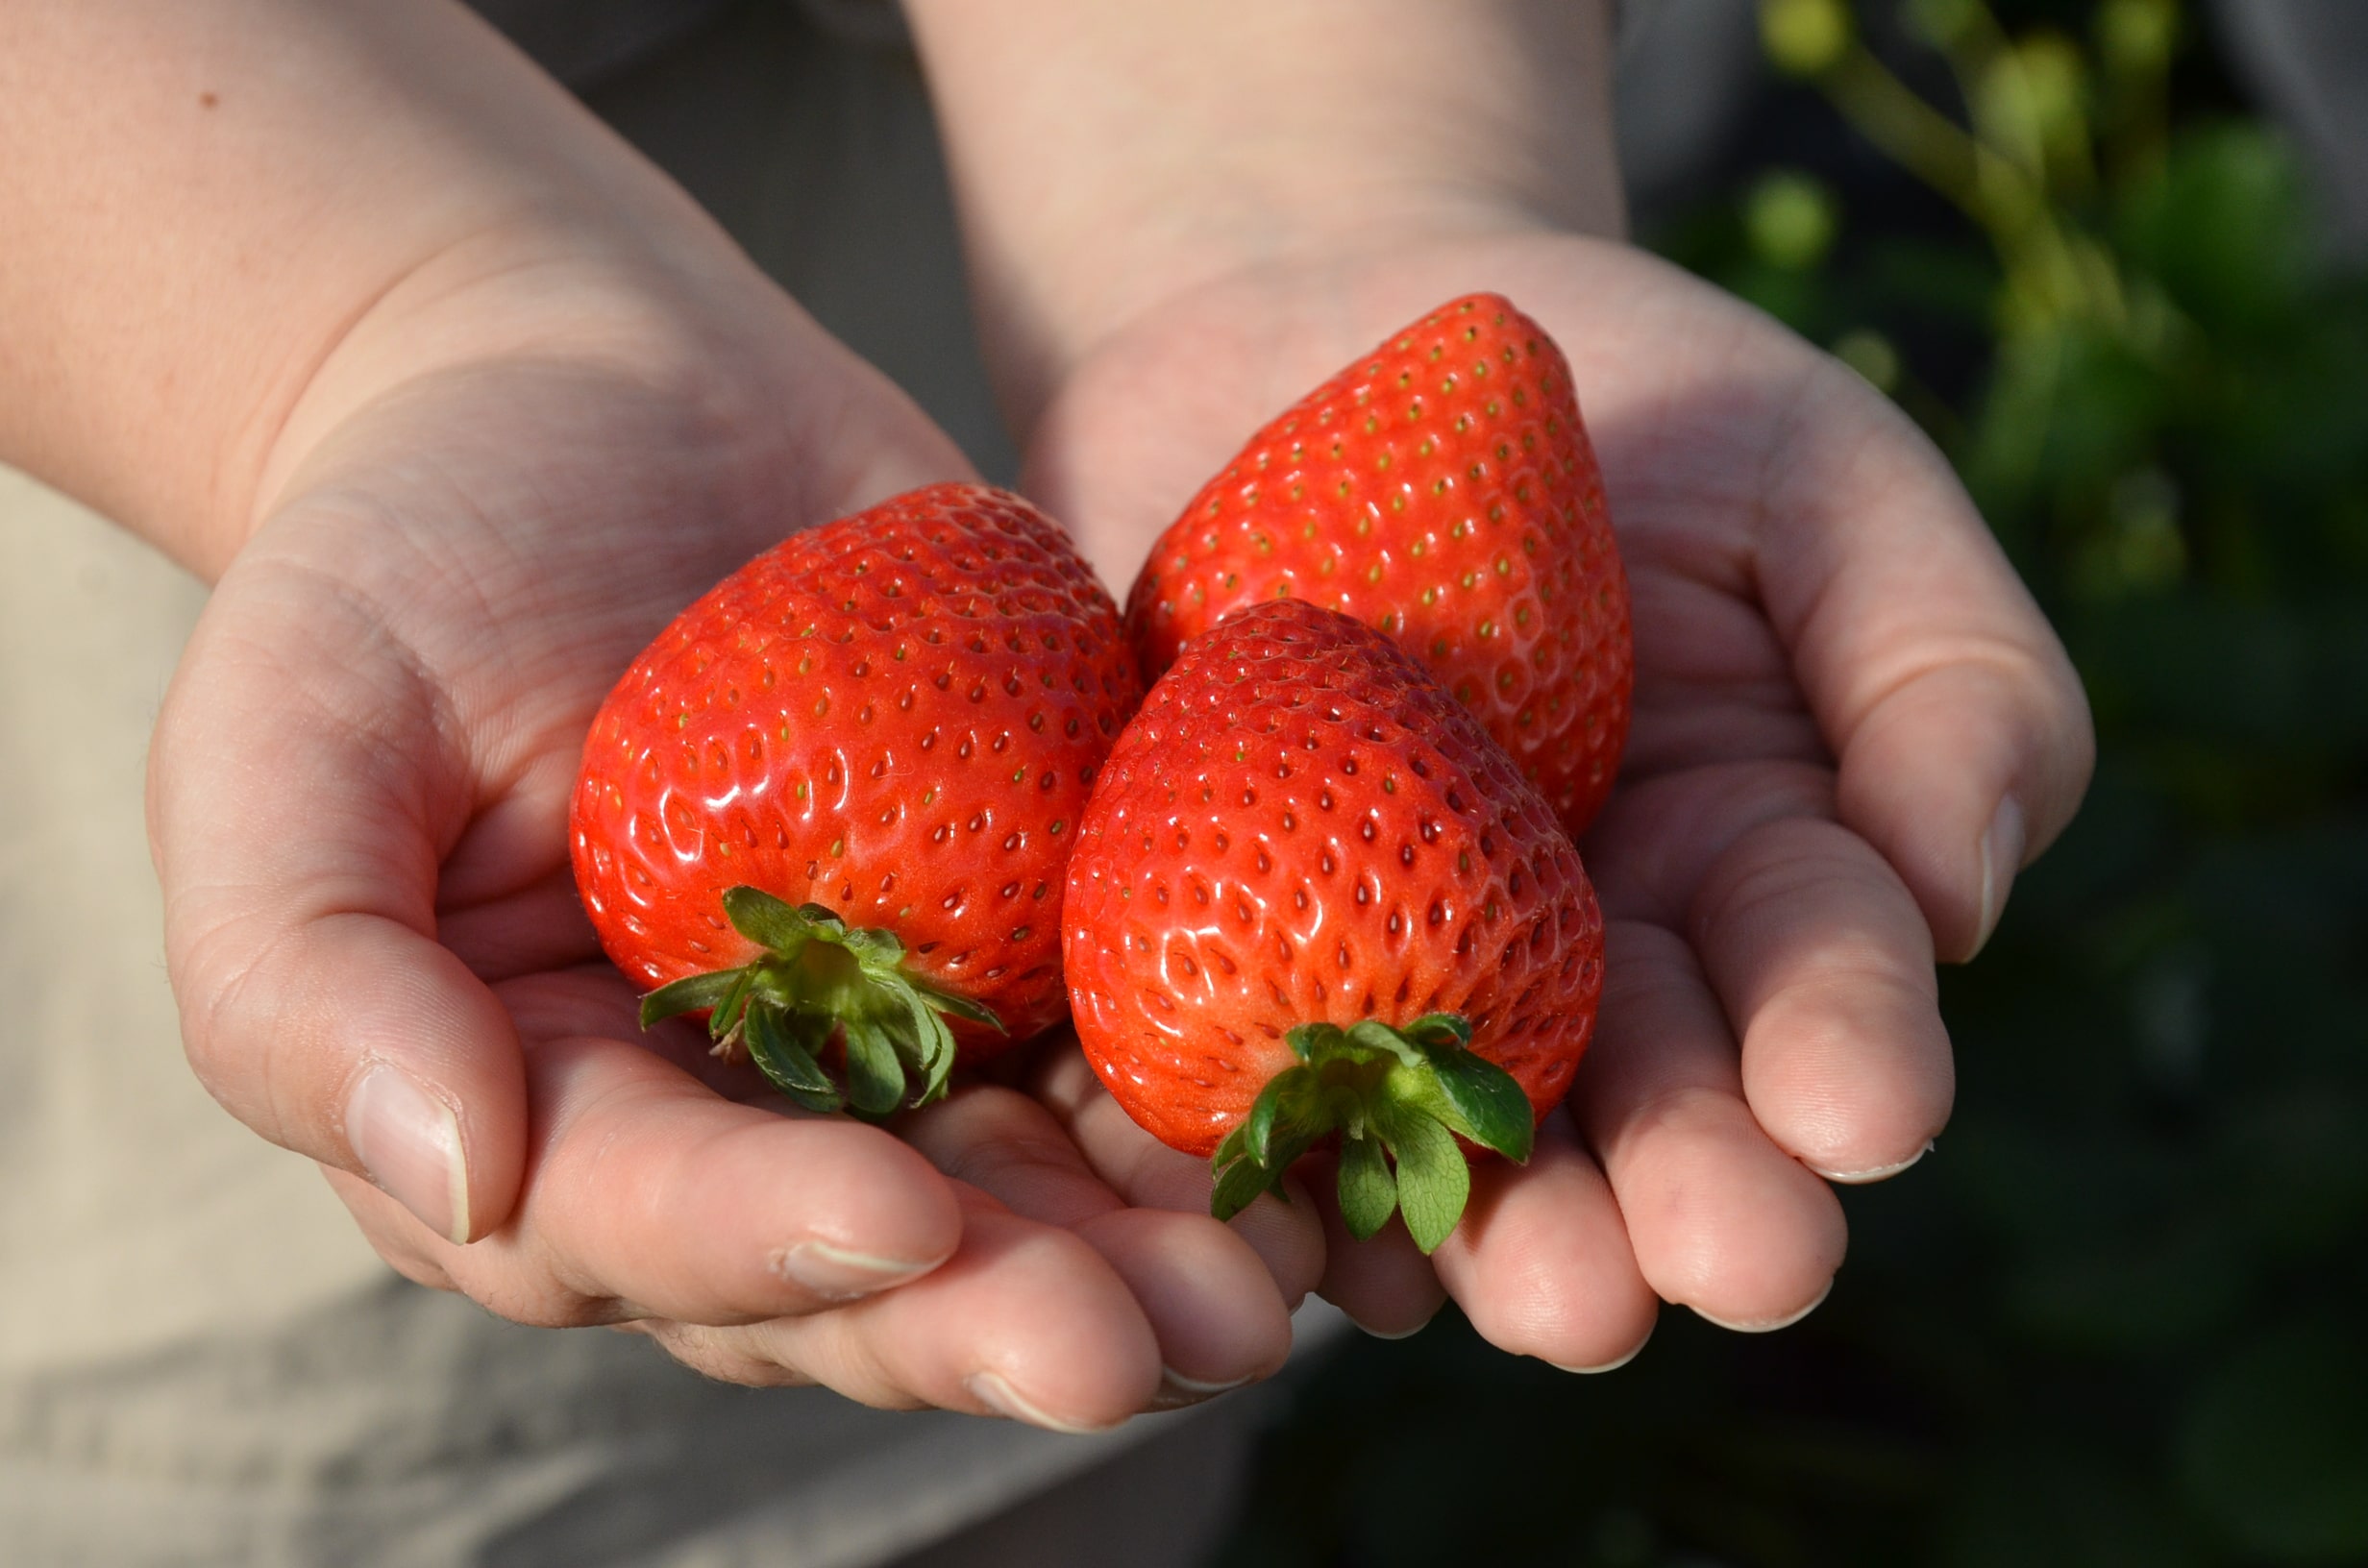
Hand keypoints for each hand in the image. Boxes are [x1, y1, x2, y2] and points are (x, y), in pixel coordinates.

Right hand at [147, 250, 1317, 1423]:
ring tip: (1285, 1279)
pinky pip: (1138, 1030)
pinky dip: (1230, 1087)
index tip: (895, 1225)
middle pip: (887, 1263)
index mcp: (557, 1126)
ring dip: (1166, 1245)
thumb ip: (304, 977)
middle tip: (1165, 1340)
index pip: (659, 1226)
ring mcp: (909, 1034)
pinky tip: (1334, 1120)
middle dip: (1019, 1314)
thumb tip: (448, 1177)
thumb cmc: (402, 560)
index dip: (770, 1244)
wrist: (589, 392)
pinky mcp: (1037, 926)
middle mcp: (750, 1120)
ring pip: (1044, 1186)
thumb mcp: (280, 740)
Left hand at [1013, 225, 2092, 1361]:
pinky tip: (1311, 1239)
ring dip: (1503, 1234)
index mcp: (1751, 856)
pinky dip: (1273, 1163)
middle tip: (1714, 1269)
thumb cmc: (1617, 401)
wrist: (1316, 332)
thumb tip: (1961, 895)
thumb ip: (1936, 666)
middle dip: (1689, 1189)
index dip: (1850, 1042)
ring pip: (1457, 1139)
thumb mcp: (1815, 477)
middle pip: (1649, 1101)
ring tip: (1546, 1301)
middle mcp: (1584, 955)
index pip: (1820, 969)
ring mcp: (1395, 965)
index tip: (1863, 1114)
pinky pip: (1243, 1076)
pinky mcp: (1214, 945)